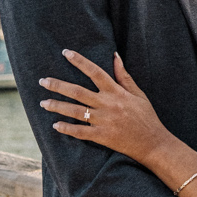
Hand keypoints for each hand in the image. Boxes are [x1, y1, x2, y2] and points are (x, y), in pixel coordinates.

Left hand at [40, 51, 169, 168]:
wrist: (153, 143)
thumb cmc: (146, 117)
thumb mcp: (138, 93)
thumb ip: (124, 75)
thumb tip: (115, 55)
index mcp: (116, 92)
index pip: (95, 72)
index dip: (79, 61)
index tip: (65, 53)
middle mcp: (108, 104)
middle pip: (78, 91)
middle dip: (58, 85)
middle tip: (43, 81)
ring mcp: (104, 121)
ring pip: (75, 111)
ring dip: (57, 106)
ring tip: (43, 103)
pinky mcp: (102, 136)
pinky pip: (80, 132)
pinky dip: (67, 128)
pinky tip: (55, 125)